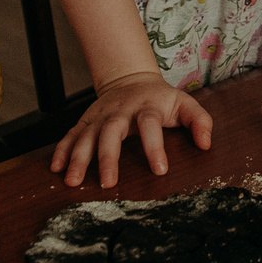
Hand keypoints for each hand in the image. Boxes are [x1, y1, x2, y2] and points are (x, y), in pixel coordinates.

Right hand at [51, 70, 211, 187]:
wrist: (131, 79)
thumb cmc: (161, 99)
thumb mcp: (184, 103)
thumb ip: (199, 121)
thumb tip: (206, 144)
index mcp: (148, 107)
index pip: (151, 125)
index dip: (155, 146)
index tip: (160, 170)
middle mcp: (121, 111)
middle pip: (112, 131)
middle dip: (108, 157)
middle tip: (108, 183)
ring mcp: (101, 115)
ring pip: (87, 135)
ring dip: (78, 158)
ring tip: (73, 181)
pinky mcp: (86, 120)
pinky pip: (71, 134)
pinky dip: (62, 150)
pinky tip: (56, 168)